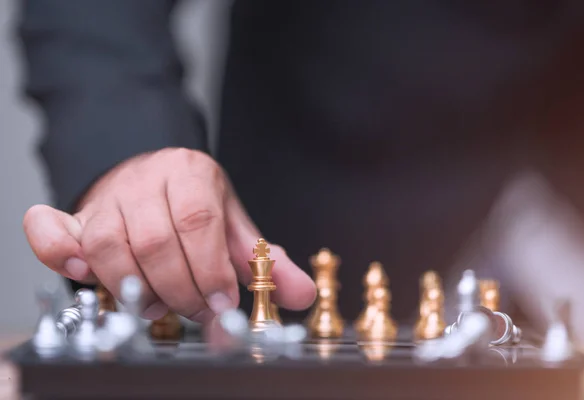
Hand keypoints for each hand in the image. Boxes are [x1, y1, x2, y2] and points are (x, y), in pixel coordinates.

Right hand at [23, 148, 315, 320]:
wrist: (153, 176)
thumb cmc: (196, 207)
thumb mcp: (234, 226)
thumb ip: (265, 261)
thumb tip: (301, 294)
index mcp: (192, 173)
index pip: (198, 221)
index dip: (209, 269)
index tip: (222, 304)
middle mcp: (147, 178)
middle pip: (155, 240)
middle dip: (178, 288)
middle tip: (195, 310)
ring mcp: (108, 195)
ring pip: (109, 245)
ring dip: (132, 287)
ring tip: (155, 305)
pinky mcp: (78, 213)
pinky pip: (54, 232)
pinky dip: (62, 256)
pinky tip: (84, 274)